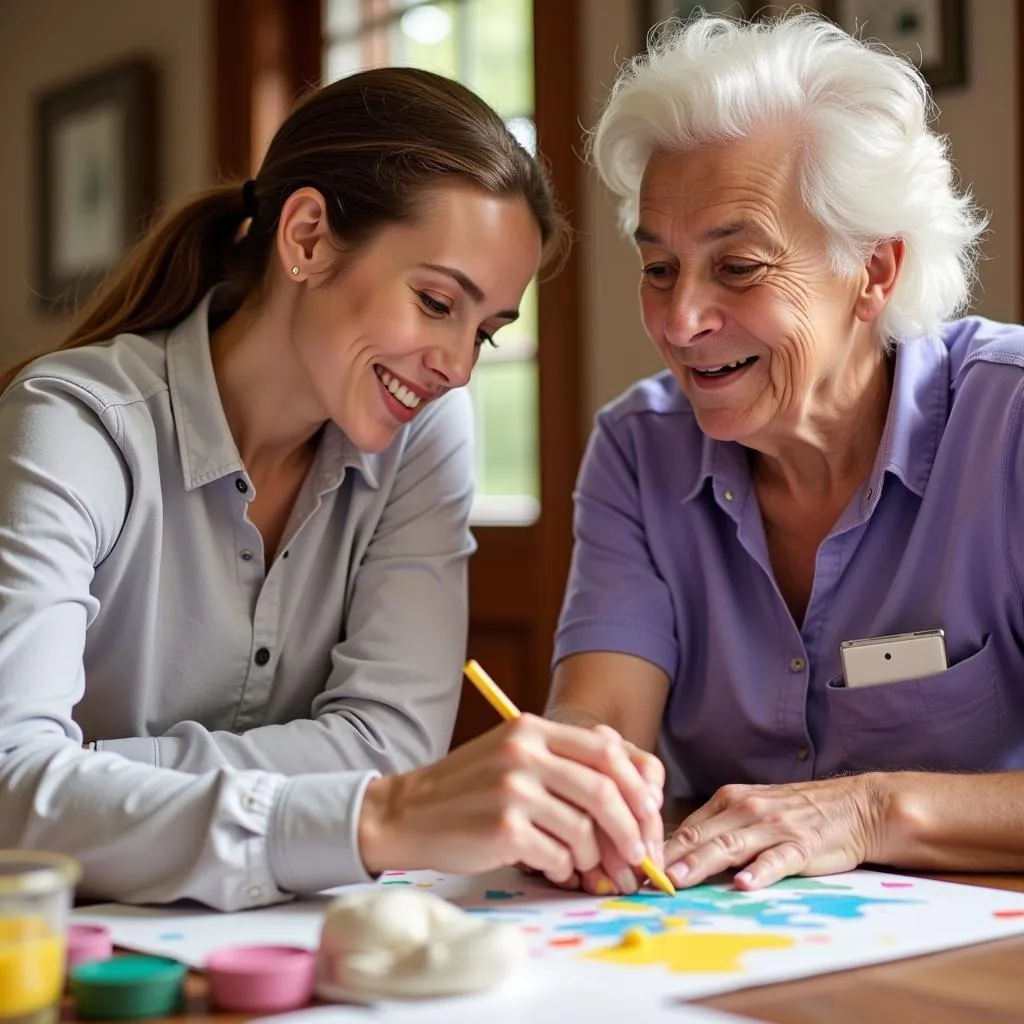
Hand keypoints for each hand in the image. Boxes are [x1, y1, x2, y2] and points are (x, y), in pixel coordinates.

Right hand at [358, 714, 661, 882]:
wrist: (405, 813)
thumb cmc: (468, 790)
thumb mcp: (513, 755)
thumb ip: (563, 761)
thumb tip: (634, 796)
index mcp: (531, 728)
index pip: (607, 751)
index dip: (638, 786)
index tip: (649, 815)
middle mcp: (524, 752)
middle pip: (605, 790)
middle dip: (631, 829)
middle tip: (638, 856)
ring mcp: (513, 789)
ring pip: (584, 829)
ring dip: (593, 857)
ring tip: (584, 866)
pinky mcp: (503, 828)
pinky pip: (559, 856)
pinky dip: (565, 869)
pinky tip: (554, 869)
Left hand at [662, 775, 888, 889]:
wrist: (854, 806)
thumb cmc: (797, 812)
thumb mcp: (752, 810)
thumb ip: (718, 828)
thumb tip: (676, 853)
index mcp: (730, 800)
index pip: (687, 825)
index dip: (658, 846)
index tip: (633, 865)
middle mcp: (746, 810)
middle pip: (701, 835)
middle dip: (668, 856)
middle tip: (641, 875)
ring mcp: (773, 827)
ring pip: (730, 845)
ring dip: (701, 862)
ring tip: (678, 879)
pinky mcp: (801, 845)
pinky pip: (777, 860)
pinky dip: (760, 872)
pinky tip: (745, 884)